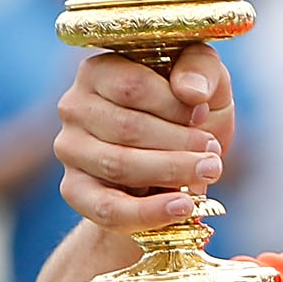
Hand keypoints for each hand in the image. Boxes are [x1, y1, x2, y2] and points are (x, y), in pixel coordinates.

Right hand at [53, 43, 231, 233]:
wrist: (178, 161)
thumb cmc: (190, 111)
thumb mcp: (206, 80)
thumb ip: (201, 69)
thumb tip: (191, 92)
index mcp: (100, 70)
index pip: (132, 86)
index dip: (174, 105)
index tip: (204, 114)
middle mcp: (74, 106)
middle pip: (126, 128)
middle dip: (179, 143)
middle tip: (213, 154)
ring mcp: (70, 149)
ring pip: (119, 165)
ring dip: (171, 172)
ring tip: (207, 173)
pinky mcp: (74, 190)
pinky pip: (107, 208)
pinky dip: (148, 212)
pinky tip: (183, 207)